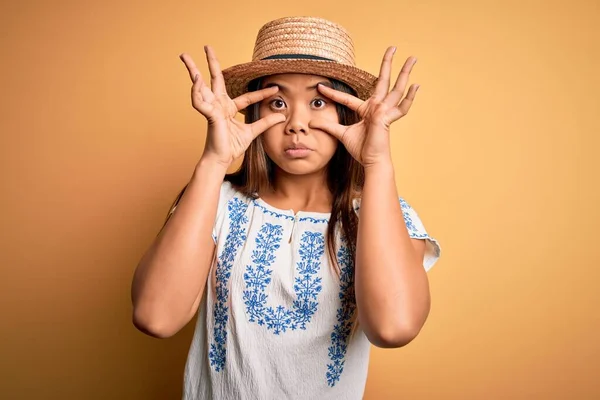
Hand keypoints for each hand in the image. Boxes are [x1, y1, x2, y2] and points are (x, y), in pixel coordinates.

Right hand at [180, 46, 285, 167]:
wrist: (222, 159)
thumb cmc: (232, 147)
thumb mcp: (253, 132)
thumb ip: (265, 122)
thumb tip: (281, 116)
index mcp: (229, 109)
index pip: (247, 97)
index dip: (262, 93)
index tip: (275, 88)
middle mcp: (220, 105)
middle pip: (215, 79)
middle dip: (211, 62)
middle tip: (207, 46)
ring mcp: (213, 108)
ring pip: (201, 85)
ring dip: (192, 70)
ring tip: (185, 56)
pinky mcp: (209, 115)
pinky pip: (199, 101)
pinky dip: (196, 90)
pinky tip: (196, 80)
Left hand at [309, 47, 418, 167]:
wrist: (372, 161)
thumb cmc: (362, 149)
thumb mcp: (342, 135)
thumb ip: (329, 127)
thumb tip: (312, 123)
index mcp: (366, 110)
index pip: (348, 97)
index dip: (333, 93)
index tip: (320, 87)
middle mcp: (377, 107)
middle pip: (383, 81)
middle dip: (387, 64)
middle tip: (392, 47)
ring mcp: (384, 111)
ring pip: (396, 88)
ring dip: (405, 72)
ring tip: (413, 58)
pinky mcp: (386, 118)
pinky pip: (401, 106)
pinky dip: (410, 97)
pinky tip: (417, 85)